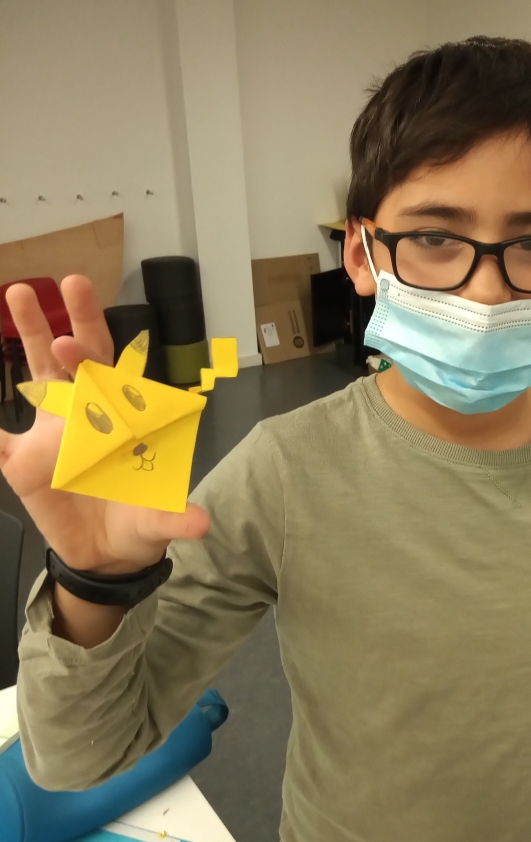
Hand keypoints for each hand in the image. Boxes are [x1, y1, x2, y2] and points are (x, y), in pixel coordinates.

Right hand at [0, 275, 208, 574]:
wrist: (108, 551)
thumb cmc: (137, 519)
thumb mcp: (157, 521)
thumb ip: (173, 518)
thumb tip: (201, 524)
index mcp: (119, 418)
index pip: (107, 376)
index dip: (90, 357)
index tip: (69, 343)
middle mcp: (84, 413)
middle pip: (73, 360)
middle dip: (61, 324)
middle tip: (37, 289)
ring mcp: (50, 433)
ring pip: (35, 377)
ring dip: (29, 335)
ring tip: (19, 293)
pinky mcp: (22, 462)